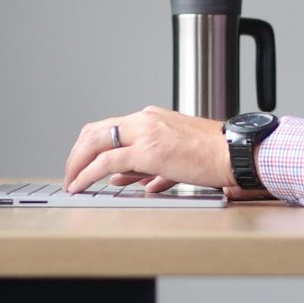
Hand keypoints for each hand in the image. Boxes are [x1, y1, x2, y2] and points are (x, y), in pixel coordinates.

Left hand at [64, 106, 233, 193]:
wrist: (234, 152)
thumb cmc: (214, 155)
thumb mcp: (174, 156)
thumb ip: (146, 167)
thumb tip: (121, 178)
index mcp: (151, 117)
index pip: (109, 126)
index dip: (89, 145)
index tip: (80, 161)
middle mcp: (145, 120)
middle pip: (95, 131)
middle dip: (76, 153)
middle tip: (70, 172)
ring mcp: (145, 133)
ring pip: (95, 143)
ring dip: (77, 164)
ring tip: (71, 182)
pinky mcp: (147, 151)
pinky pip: (106, 162)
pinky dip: (88, 173)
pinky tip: (81, 185)